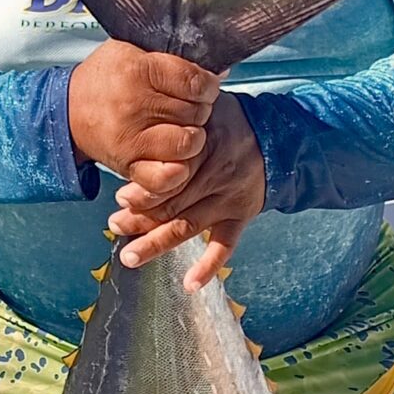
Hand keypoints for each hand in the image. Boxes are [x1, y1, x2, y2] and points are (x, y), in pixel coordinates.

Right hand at [68, 41, 218, 180]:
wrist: (68, 110)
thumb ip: (174, 57)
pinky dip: (176, 172)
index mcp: (138, 70)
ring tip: (182, 130)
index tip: (203, 87)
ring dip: (192, 139)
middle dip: (200, 110)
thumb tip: (219, 72)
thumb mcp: (134, 50)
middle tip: (187, 108)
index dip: (208, 86)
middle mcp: (134, 105)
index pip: (195, 82)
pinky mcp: (127, 165)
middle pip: (195, 113)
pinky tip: (175, 160)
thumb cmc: (108, 77)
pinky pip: (164, 178)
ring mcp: (130, 138)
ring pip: (187, 144)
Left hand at [109, 95, 266, 289]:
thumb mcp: (205, 109)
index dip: (142, 190)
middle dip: (140, 218)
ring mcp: (229, 199)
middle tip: (115, 225)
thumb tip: (134, 127)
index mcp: (204, 147)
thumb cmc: (230, 123)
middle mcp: (216, 174)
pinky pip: (225, 245)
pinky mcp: (240, 216)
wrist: (278, 140)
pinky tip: (190, 284)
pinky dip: (209, 266)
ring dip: (156, 243)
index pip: (168, 174)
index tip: (120, 199)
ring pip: (188, 226)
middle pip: (171, 203)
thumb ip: (176, 118)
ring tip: (130, 256)